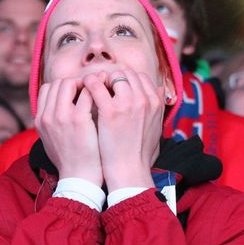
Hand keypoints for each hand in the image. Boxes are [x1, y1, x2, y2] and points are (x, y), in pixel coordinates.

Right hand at [35, 74, 102, 185]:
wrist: (79, 178)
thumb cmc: (71, 160)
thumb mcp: (53, 140)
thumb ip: (54, 122)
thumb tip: (61, 108)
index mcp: (41, 119)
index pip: (48, 89)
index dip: (64, 86)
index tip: (79, 91)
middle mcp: (48, 115)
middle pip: (59, 83)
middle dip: (77, 82)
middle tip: (94, 87)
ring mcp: (62, 116)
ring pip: (71, 83)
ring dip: (88, 83)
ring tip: (102, 88)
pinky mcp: (79, 120)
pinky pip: (87, 94)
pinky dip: (97, 91)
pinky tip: (107, 97)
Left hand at [85, 69, 163, 189]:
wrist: (129, 170)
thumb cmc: (140, 153)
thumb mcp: (157, 128)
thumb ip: (158, 107)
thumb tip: (160, 89)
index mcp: (155, 103)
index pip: (140, 77)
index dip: (126, 80)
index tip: (116, 88)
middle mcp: (144, 99)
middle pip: (127, 74)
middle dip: (113, 78)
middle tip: (102, 89)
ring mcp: (128, 103)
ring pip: (113, 76)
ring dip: (101, 79)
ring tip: (92, 89)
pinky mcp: (110, 110)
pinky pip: (96, 85)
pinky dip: (88, 84)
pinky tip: (83, 90)